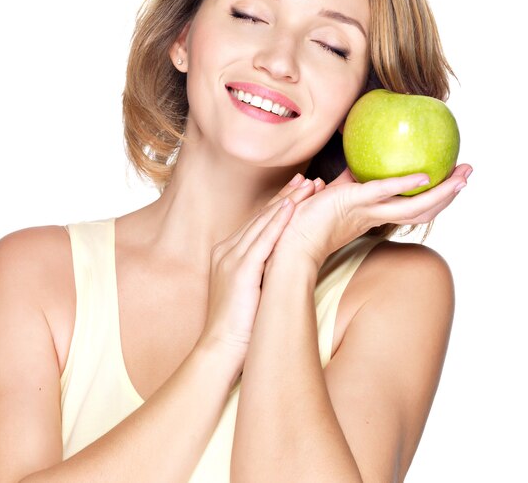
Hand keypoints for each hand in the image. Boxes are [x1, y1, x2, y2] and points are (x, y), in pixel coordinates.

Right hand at [197, 174, 322, 364]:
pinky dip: (277, 222)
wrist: (220, 349)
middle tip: (307, 179)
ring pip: (263, 223)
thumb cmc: (238, 324)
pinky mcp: (240, 270)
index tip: (297, 191)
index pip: (257, 223)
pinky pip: (262, 241)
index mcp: (227, 253)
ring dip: (287, 202)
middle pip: (261, 217)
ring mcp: (231, 258)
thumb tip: (279, 262)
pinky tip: (291, 208)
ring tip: (307, 186)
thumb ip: (258, 270)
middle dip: (286, 196)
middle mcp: (226, 250)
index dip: (279, 205)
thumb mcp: (247, 289)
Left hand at [269, 164, 472, 271]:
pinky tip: (424, 177)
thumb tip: (355, 164)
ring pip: (412, 205)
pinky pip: (383, 193)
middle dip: (448, 192)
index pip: (411, 208)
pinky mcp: (352, 203)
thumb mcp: (331, 195)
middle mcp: (375, 216)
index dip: (434, 197)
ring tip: (462, 176)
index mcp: (373, 215)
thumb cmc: (305, 222)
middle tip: (469, 174)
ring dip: (440, 191)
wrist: (288, 245)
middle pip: (422, 208)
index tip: (452, 181)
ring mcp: (366, 212)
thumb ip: (346, 181)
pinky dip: (404, 185)